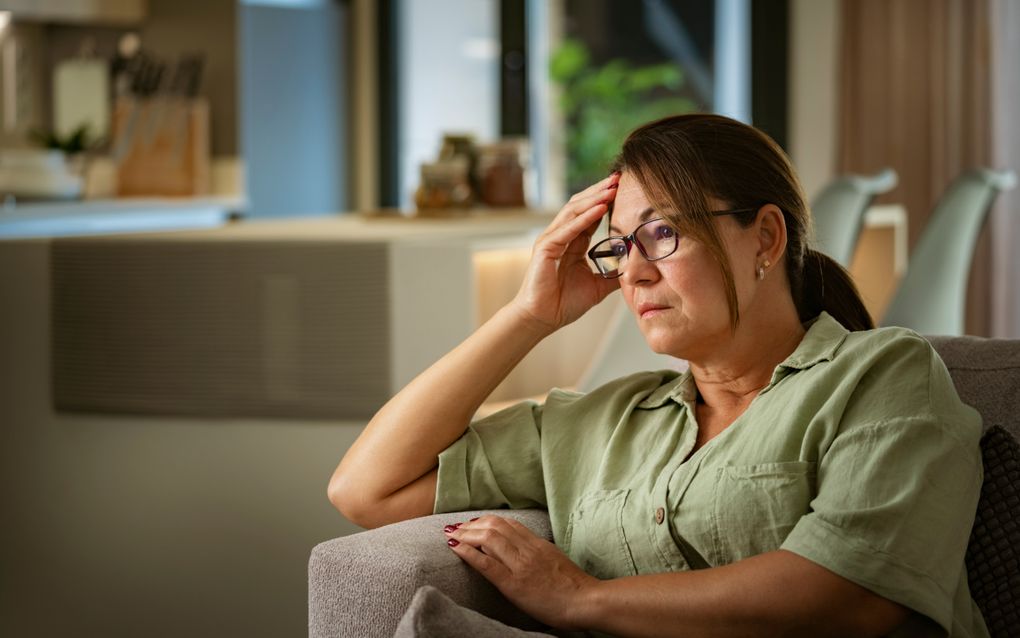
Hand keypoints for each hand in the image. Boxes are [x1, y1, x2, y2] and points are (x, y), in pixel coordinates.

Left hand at [443, 515, 598, 629]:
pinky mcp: (514, 583)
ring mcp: (521, 565)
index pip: (508, 524)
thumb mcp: (555, 561)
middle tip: (457, 527)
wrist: (585, 601)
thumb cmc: (574, 587)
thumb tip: (524, 550)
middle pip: (495, 526)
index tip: (473, 523)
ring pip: (488, 538)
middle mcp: (528, 549)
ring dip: (466, 534)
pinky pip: (486, 563)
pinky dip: (468, 552)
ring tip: (452, 535)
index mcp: (538, 544)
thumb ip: (539, 552)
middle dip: (472, 524)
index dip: (487, 521)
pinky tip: (455, 547)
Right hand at [509, 174, 621, 332]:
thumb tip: (635, 270)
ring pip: (574, 211)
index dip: (606, 200)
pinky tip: (600, 209)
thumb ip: (614, 276)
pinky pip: (567, 229)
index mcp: (572, 242)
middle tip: (620, 178)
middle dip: (601, 191)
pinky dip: (584, 218)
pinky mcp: (545, 247)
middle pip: (581, 205)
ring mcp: (551, 239)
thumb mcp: (597, 286)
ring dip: (594, 198)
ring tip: (612, 188)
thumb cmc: (563, 303)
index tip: (625, 189)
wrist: (543, 319)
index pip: (590, 214)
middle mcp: (560, 236)